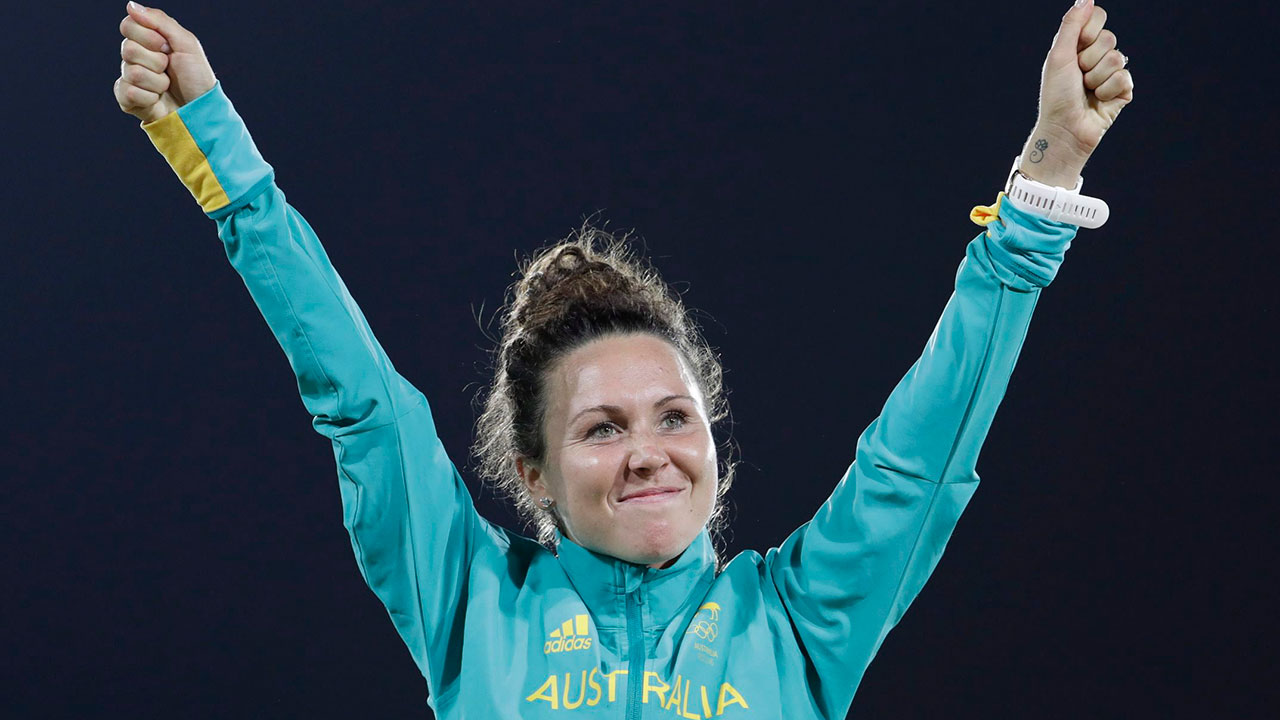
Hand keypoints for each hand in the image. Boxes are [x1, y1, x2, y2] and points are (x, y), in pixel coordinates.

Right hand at [113, 2, 215, 123]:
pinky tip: (157, 99)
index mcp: (146, 41)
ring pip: (132, 72)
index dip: (148, 36)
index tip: (166, 47)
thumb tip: (131, 5)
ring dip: (158, 82)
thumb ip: (161, 21)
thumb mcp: (187, 44)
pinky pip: (129, 92)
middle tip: (169, 69)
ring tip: (167, 86)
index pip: (128, 26)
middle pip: (128, 49)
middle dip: (157, 61)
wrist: (201, 110)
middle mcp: (134, 57)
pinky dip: (150, 98)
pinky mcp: (126, 99)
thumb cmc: (196, 77)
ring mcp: (129, 78)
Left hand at [1019, 0, 1134, 186]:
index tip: (1075, 47)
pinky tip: (1099, 101)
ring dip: (1096, 77)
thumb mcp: (1059, 55)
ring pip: (1116, 58)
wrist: (1064, 128)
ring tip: (1086, 91)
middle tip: (1078, 77)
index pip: (1097, 17)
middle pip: (1109, 37)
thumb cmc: (1056, 95)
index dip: (1087, 31)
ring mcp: (1112, 73)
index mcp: (1080, 46)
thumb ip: (1072, 25)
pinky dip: (1108, 90)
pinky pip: (1125, 77)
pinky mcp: (1124, 91)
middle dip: (1089, 59)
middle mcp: (1097, 57)